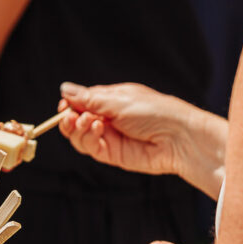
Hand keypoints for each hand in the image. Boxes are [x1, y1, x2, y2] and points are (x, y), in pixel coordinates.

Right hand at [58, 82, 226, 198]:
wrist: (178, 138)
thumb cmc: (155, 112)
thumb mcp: (118, 100)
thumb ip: (89, 99)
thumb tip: (64, 89)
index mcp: (111, 101)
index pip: (81, 102)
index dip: (70, 104)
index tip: (64, 105)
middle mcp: (108, 119)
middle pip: (76, 120)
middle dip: (70, 118)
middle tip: (71, 116)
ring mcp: (109, 137)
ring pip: (79, 136)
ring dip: (77, 128)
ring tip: (88, 121)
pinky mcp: (112, 154)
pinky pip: (90, 147)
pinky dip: (87, 138)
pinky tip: (97, 129)